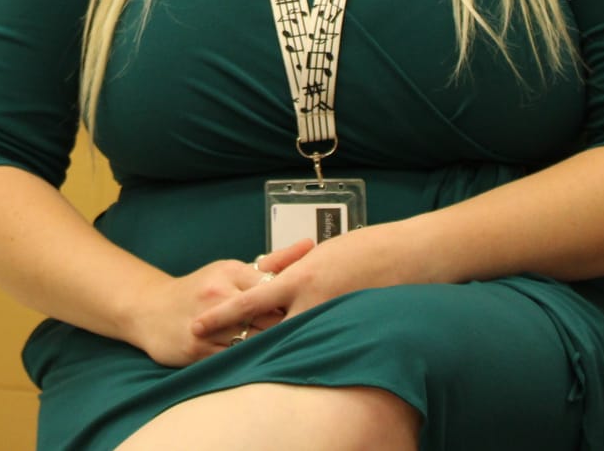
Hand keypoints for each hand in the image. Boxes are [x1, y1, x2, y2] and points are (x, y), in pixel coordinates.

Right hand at [124, 251, 298, 366]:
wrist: (149, 309)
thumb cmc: (200, 288)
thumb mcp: (231, 269)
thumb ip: (273, 262)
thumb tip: (309, 245)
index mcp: (228, 272)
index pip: (273, 288)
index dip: (295, 302)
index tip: (312, 308)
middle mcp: (217, 295)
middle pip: (266, 316)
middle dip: (289, 327)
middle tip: (312, 334)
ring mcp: (206, 324)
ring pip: (252, 341)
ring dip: (272, 347)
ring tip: (293, 351)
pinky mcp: (197, 350)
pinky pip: (233, 360)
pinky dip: (251, 362)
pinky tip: (265, 364)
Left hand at [187, 225, 425, 339]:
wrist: (406, 254)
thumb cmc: (362, 248)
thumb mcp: (317, 255)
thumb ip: (290, 270)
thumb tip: (265, 276)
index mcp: (298, 278)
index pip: (250, 302)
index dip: (223, 316)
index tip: (198, 325)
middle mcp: (310, 301)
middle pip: (269, 331)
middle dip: (249, 342)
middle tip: (223, 349)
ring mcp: (331, 317)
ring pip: (294, 340)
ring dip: (280, 347)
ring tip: (261, 355)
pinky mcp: (349, 327)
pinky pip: (321, 342)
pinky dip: (310, 347)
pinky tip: (303, 354)